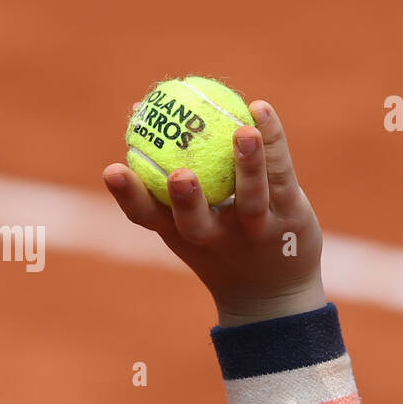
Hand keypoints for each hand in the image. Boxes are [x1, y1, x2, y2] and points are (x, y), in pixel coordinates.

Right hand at [102, 100, 326, 326]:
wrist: (273, 294)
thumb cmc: (219, 247)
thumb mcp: (186, 221)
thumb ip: (164, 180)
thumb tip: (136, 111)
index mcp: (180, 234)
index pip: (148, 217)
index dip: (128, 196)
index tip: (111, 170)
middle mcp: (216, 236)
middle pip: (196, 222)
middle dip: (186, 200)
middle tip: (179, 175)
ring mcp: (256, 230)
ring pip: (251, 199)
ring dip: (248, 166)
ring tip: (243, 132)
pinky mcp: (291, 218)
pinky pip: (281, 175)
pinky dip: (273, 140)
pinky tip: (261, 109)